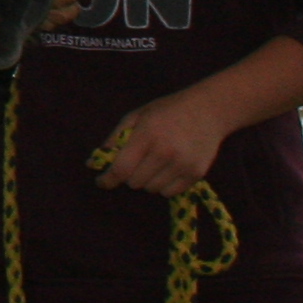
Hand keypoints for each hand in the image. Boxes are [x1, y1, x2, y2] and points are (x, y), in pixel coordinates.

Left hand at [94, 39, 302, 197]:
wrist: (208, 110)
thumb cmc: (166, 111)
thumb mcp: (137, 115)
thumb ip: (115, 138)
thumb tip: (94, 162)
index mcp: (147, 134)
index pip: (121, 168)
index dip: (107, 179)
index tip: (101, 182)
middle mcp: (165, 151)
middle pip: (135, 182)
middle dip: (130, 175)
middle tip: (137, 161)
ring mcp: (182, 164)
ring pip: (152, 189)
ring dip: (147, 180)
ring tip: (154, 162)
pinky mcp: (196, 173)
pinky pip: (170, 192)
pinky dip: (164, 185)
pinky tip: (168, 168)